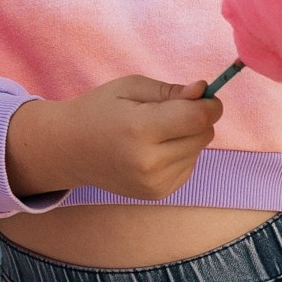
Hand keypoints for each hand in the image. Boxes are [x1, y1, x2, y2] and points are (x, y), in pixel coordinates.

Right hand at [3, 76, 221, 201]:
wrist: (71, 149)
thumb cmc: (100, 110)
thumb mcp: (131, 87)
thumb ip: (171, 91)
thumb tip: (204, 92)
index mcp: (140, 129)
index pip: (197, 119)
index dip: (210, 105)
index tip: (207, 96)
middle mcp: (148, 162)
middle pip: (202, 135)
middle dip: (197, 118)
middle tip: (172, 110)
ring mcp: (153, 182)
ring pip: (198, 151)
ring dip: (188, 137)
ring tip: (156, 131)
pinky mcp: (157, 193)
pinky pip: (188, 167)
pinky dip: (180, 154)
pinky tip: (155, 149)